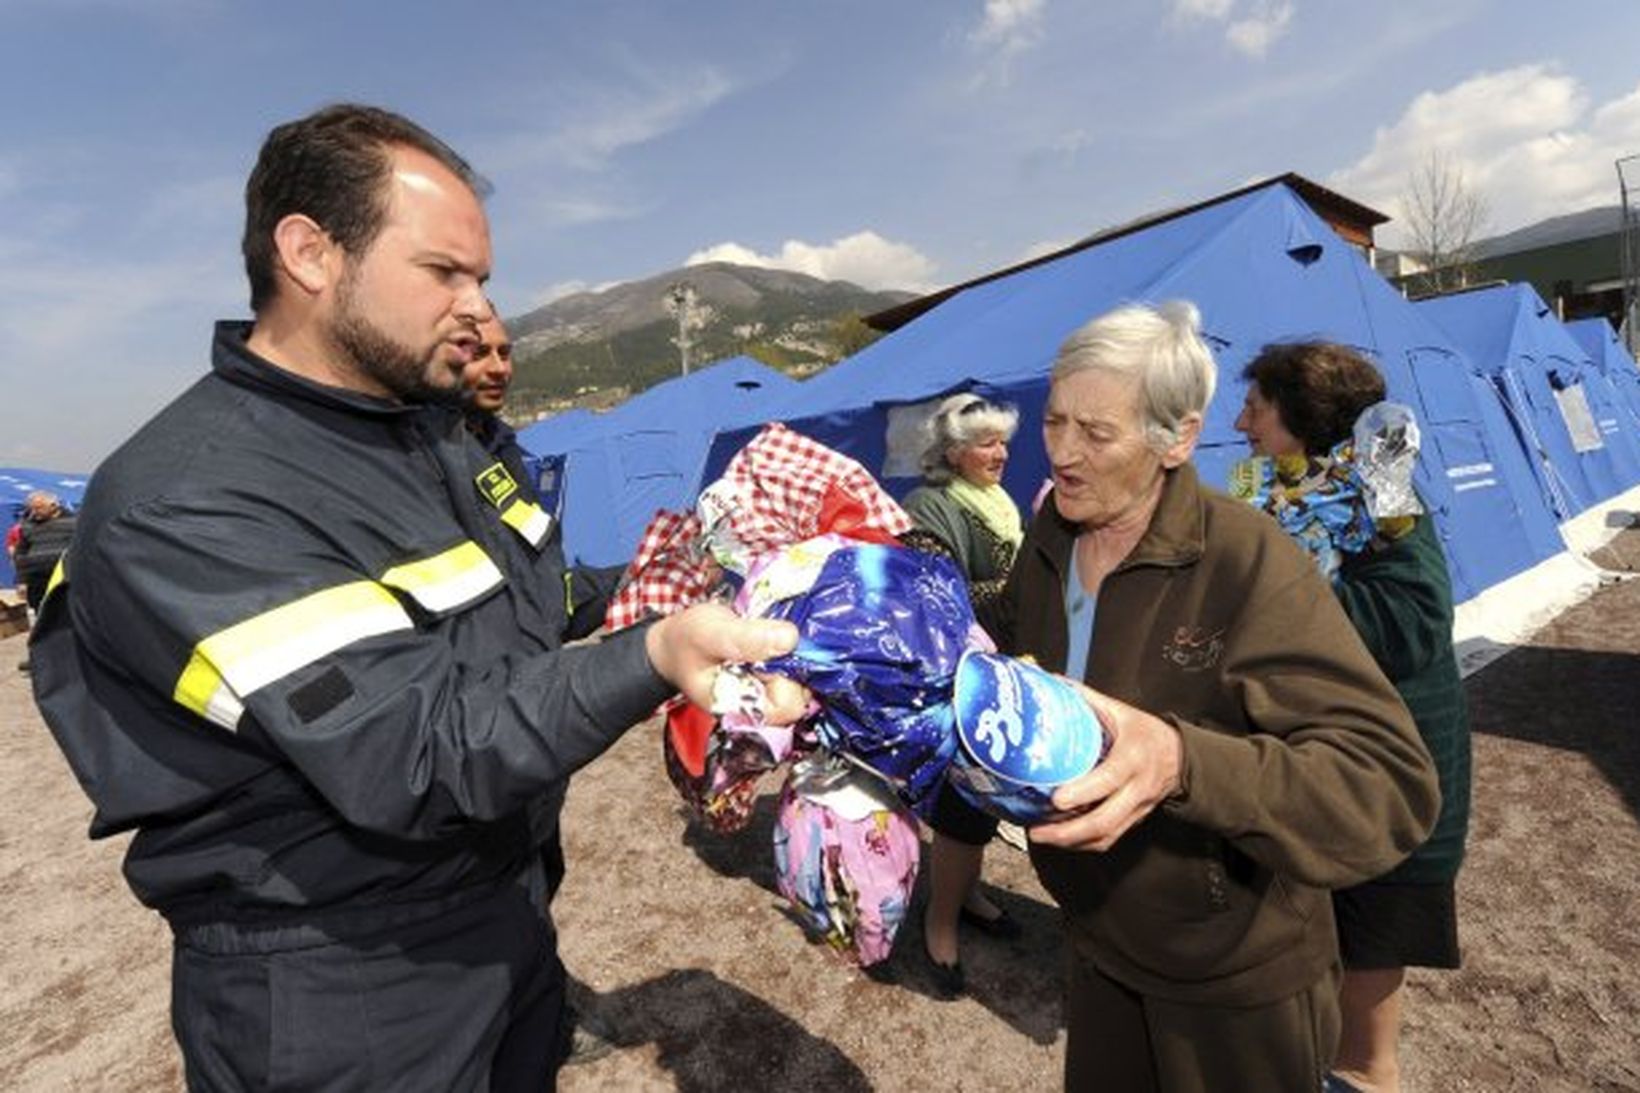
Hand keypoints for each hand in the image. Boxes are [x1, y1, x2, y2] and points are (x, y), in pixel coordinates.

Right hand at [644, 603, 802, 719]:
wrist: (674, 642)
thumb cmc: (685, 642)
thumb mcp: (709, 633)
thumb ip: (746, 639)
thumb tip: (789, 639)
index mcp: (742, 711)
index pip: (789, 705)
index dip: (786, 676)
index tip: (765, 653)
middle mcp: (760, 709)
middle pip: (802, 692)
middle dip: (791, 663)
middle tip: (764, 641)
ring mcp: (769, 695)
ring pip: (804, 679)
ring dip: (793, 655)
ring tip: (765, 639)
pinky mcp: (774, 679)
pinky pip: (798, 668)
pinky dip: (791, 651)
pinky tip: (770, 641)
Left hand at [1029, 682, 1182, 851]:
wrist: (1179, 757)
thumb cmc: (1145, 733)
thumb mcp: (1120, 711)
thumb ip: (1087, 700)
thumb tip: (1053, 683)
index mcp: (1133, 757)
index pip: (1109, 779)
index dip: (1084, 792)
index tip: (1057, 799)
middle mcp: (1136, 787)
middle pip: (1105, 819)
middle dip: (1069, 830)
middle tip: (1038, 830)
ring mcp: (1136, 808)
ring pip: (1106, 834)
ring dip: (1072, 841)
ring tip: (1042, 837)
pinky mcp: (1134, 820)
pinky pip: (1110, 838)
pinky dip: (1084, 844)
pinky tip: (1062, 840)